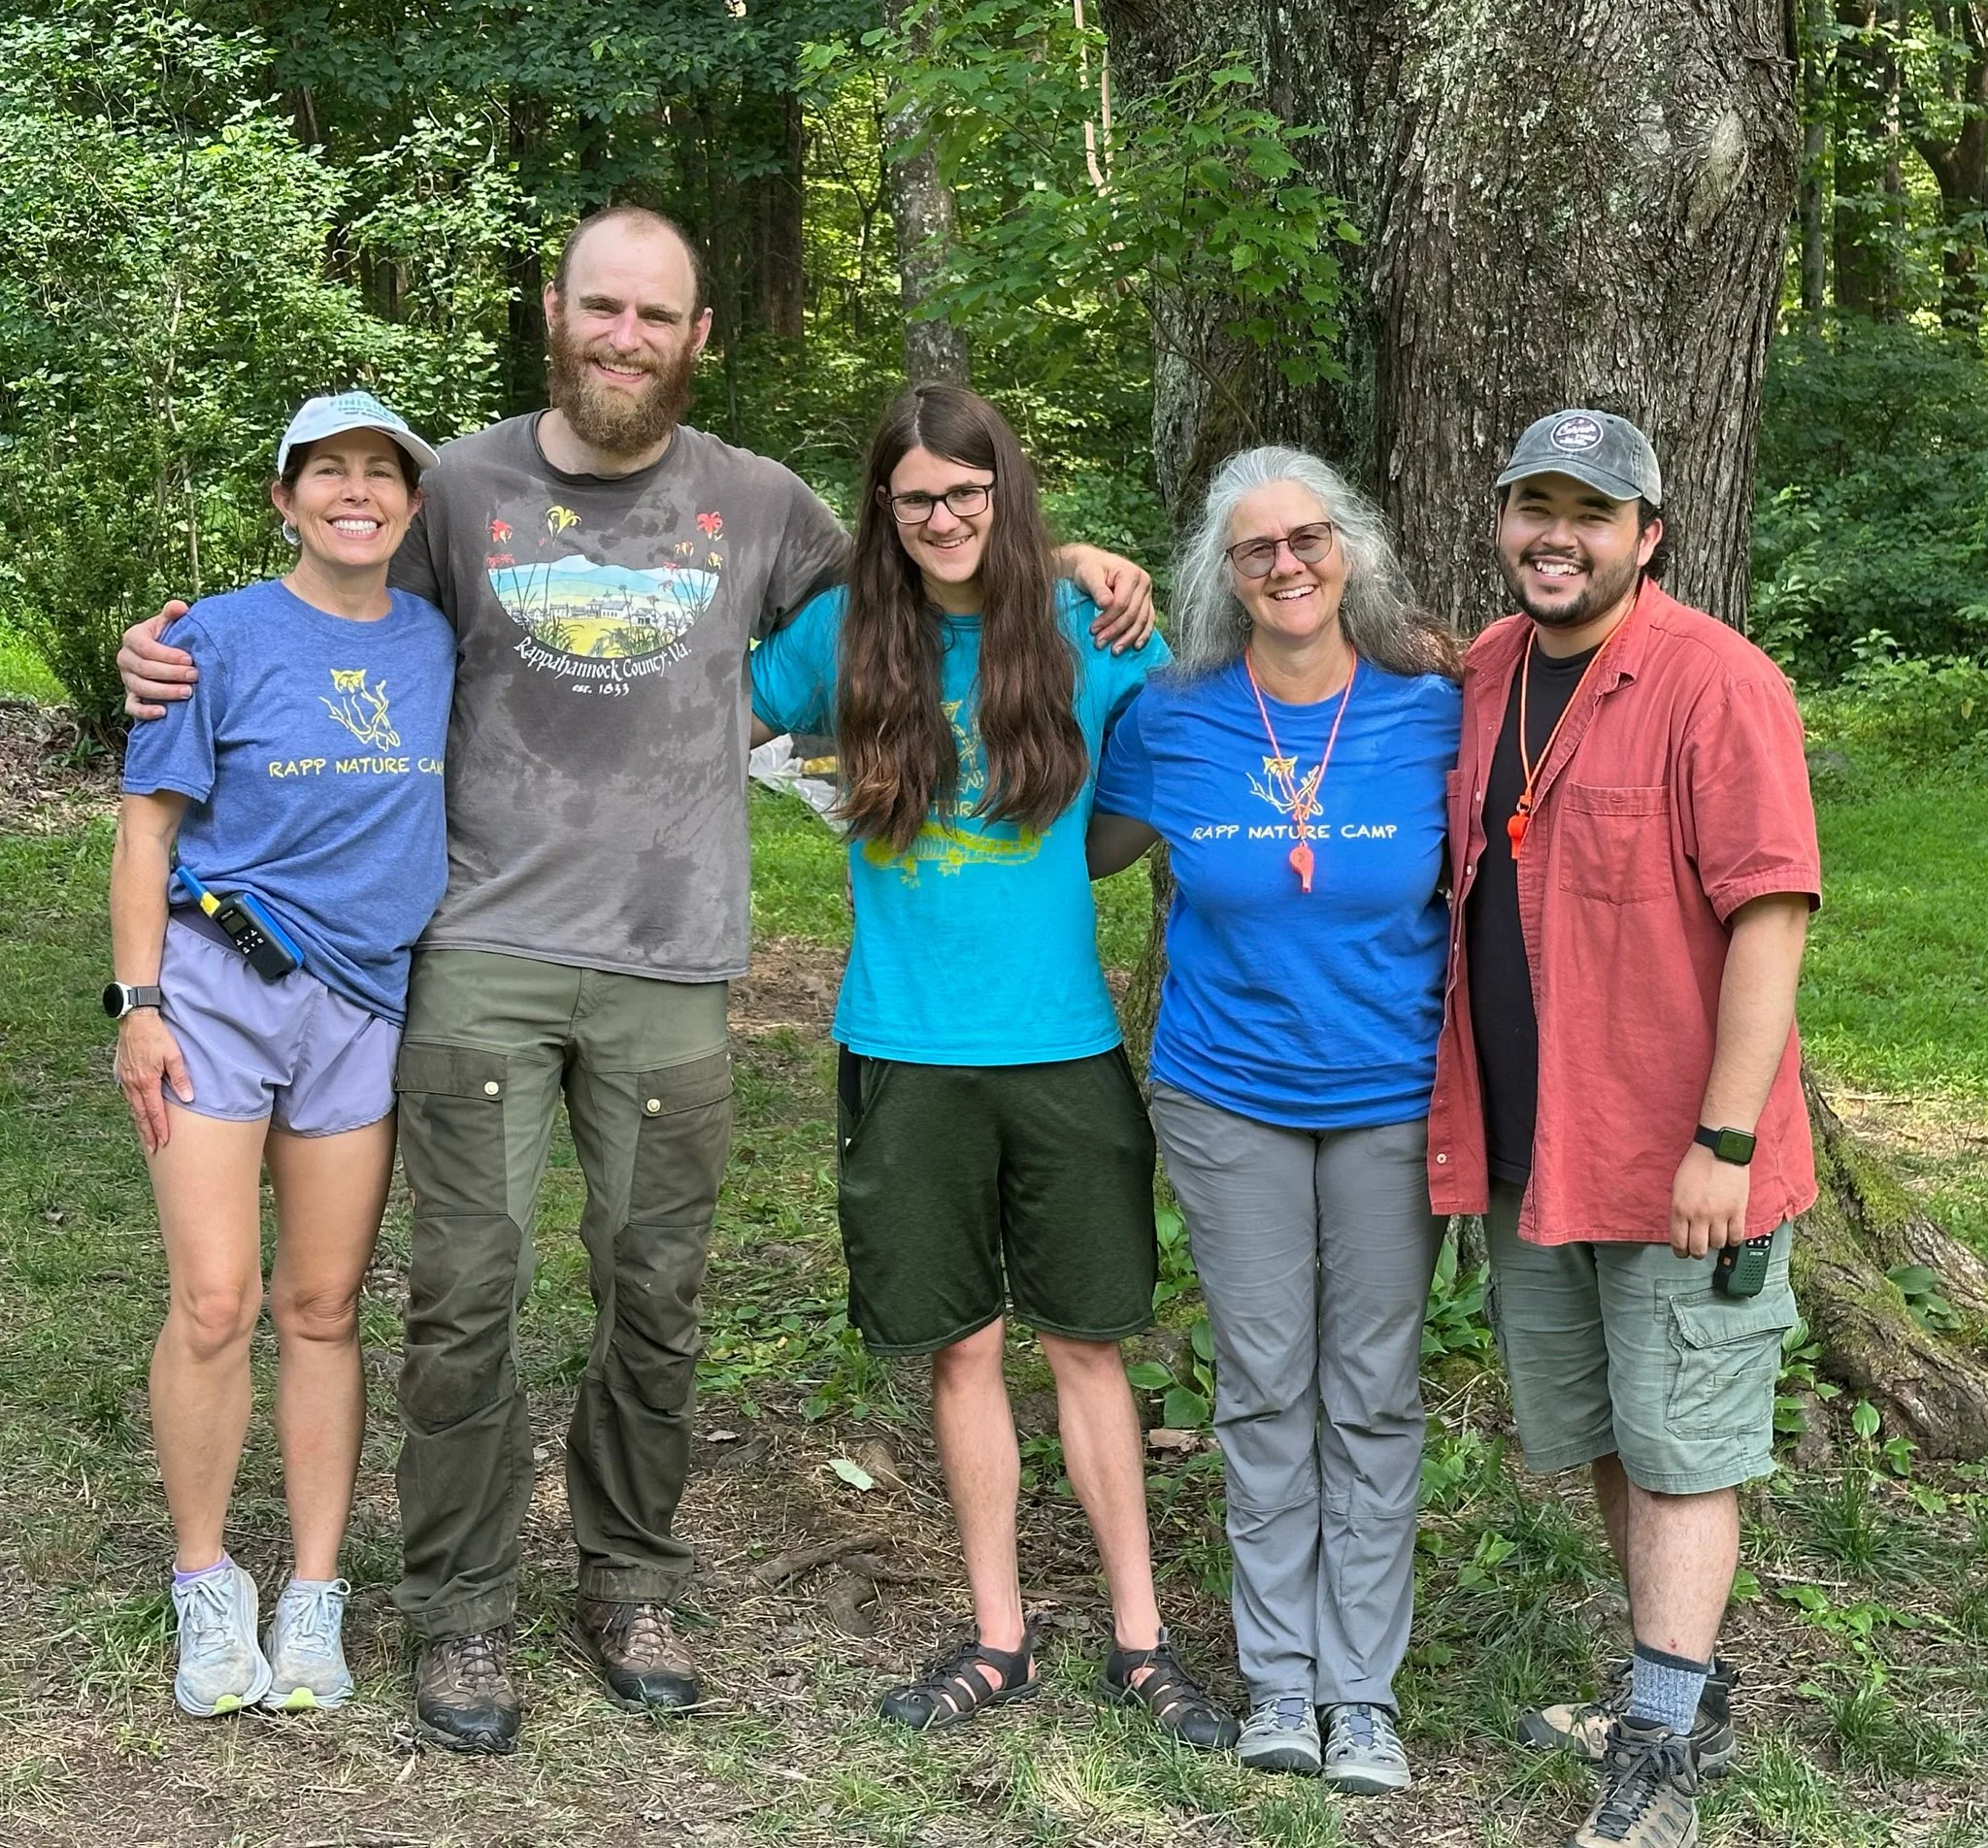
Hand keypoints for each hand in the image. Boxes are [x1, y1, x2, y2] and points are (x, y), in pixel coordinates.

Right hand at [115, 1011, 192, 1154]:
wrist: (134, 1018)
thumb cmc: (156, 1035)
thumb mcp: (173, 1055)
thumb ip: (180, 1078)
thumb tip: (187, 1098)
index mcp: (146, 1081)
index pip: (154, 1112)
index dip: (159, 1128)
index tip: (163, 1142)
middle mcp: (132, 1083)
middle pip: (140, 1114)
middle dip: (147, 1132)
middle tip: (152, 1148)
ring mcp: (125, 1078)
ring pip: (132, 1105)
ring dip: (139, 1121)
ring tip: (145, 1134)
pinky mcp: (122, 1071)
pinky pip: (127, 1095)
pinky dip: (133, 1106)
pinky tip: (136, 1110)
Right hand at [118, 601, 193, 719]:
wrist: (165, 658)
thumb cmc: (169, 638)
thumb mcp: (169, 624)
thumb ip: (173, 614)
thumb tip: (180, 607)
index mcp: (132, 638)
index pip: (145, 647)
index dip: (167, 655)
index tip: (189, 659)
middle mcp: (125, 658)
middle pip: (143, 669)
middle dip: (171, 674)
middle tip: (195, 676)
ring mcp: (126, 679)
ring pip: (139, 688)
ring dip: (164, 692)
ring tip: (188, 692)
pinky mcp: (131, 696)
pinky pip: (132, 708)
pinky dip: (145, 712)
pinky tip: (163, 712)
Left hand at [1064, 546, 1155, 651]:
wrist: (1091, 564)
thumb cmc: (1088, 568)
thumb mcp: (1088, 574)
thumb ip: (1097, 589)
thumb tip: (1105, 604)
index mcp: (1131, 574)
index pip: (1122, 603)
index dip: (1108, 619)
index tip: (1093, 630)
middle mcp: (1144, 582)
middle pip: (1132, 614)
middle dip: (1116, 631)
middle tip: (1099, 644)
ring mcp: (1147, 593)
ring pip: (1142, 621)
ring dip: (1128, 638)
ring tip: (1114, 651)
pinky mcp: (1146, 603)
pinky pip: (1148, 621)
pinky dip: (1142, 635)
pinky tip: (1135, 646)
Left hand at [1669, 1143, 1751, 1258]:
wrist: (1720, 1149)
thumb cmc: (1697, 1164)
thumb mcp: (1678, 1188)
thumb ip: (1680, 1209)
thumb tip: (1682, 1228)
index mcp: (1680, 1209)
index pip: (1679, 1243)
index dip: (1681, 1252)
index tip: (1684, 1252)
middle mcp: (1699, 1215)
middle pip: (1698, 1250)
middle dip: (1697, 1252)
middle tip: (1699, 1248)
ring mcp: (1720, 1214)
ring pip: (1718, 1245)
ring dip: (1716, 1244)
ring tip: (1715, 1236)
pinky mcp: (1738, 1211)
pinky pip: (1737, 1237)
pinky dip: (1734, 1240)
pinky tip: (1730, 1234)